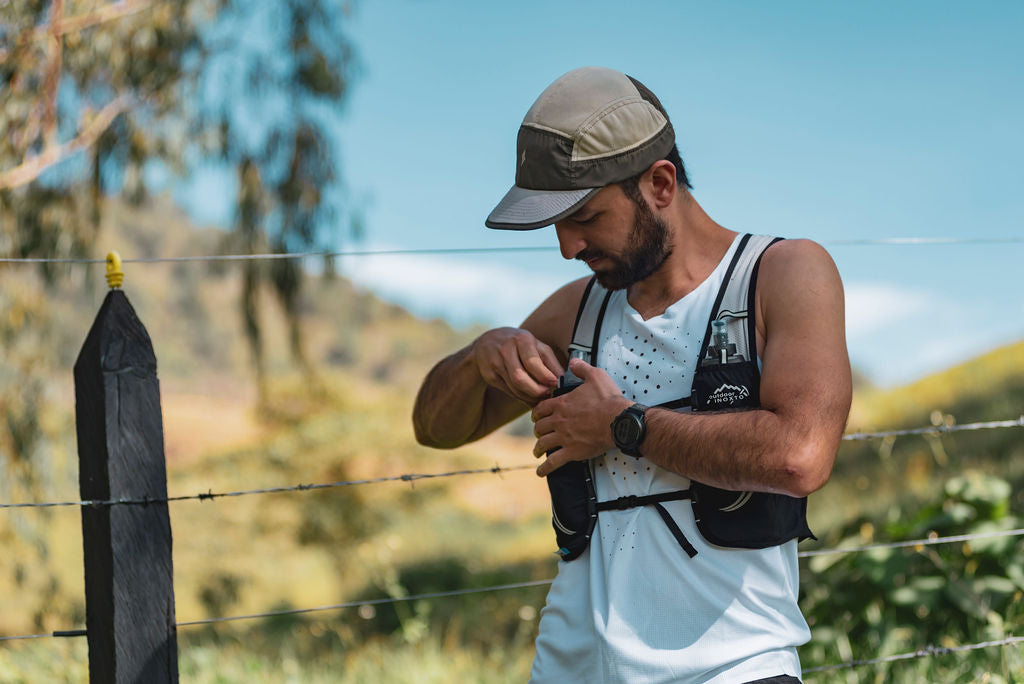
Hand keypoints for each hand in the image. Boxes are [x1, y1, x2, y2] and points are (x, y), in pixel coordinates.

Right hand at [471, 327, 562, 405]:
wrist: (486, 343)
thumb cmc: (518, 344)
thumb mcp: (535, 345)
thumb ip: (549, 361)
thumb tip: (563, 380)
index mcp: (521, 339)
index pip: (533, 362)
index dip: (545, 376)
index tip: (555, 384)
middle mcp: (506, 349)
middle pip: (520, 378)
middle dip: (537, 391)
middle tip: (548, 395)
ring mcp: (495, 363)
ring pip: (514, 387)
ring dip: (530, 397)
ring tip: (541, 398)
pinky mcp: (489, 375)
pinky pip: (508, 390)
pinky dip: (521, 397)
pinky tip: (530, 397)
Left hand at [531, 358, 630, 476]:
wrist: (618, 419)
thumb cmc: (608, 399)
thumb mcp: (595, 376)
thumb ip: (582, 368)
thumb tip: (573, 361)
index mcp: (562, 404)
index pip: (541, 408)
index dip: (536, 413)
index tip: (536, 416)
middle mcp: (559, 421)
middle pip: (540, 427)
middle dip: (537, 430)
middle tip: (538, 433)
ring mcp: (564, 437)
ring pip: (543, 444)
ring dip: (538, 448)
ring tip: (537, 451)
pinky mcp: (572, 451)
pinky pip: (553, 462)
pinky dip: (545, 468)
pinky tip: (541, 472)